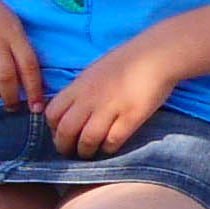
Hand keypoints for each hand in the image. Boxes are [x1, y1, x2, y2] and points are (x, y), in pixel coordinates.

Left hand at [38, 44, 187, 159]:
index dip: (53, 129)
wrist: (156, 55)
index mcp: (79, 86)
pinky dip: (108, 148)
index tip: (61, 135)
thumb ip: (81, 90)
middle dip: (65, 146)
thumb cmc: (127, 61)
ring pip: (87, 139)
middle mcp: (90, 98)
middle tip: (70, 152)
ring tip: (90, 153)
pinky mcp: (132, 116)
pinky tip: (110, 146)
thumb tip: (72, 110)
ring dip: (86, 151)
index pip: (53, 114)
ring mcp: (111, 107)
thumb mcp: (94, 72)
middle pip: (66, 130)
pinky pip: (113, 140)